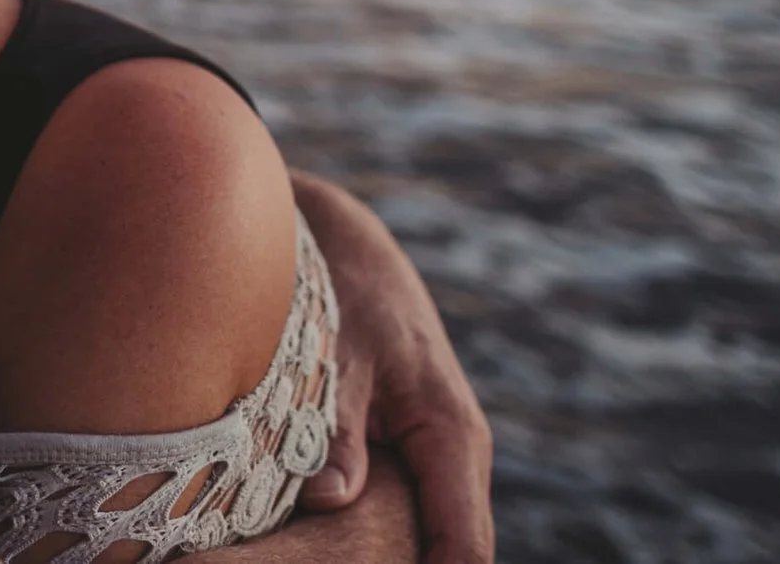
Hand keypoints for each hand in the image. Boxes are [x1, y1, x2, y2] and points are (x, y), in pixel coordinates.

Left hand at [291, 172, 494, 563]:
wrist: (347, 248)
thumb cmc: (344, 293)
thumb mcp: (336, 356)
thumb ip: (336, 430)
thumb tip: (330, 499)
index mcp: (451, 435)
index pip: (466, 545)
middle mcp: (454, 456)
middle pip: (448, 551)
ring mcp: (431, 459)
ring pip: (421, 536)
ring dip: (379, 555)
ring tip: (314, 562)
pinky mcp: (404, 455)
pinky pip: (400, 514)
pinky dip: (366, 537)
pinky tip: (313, 548)